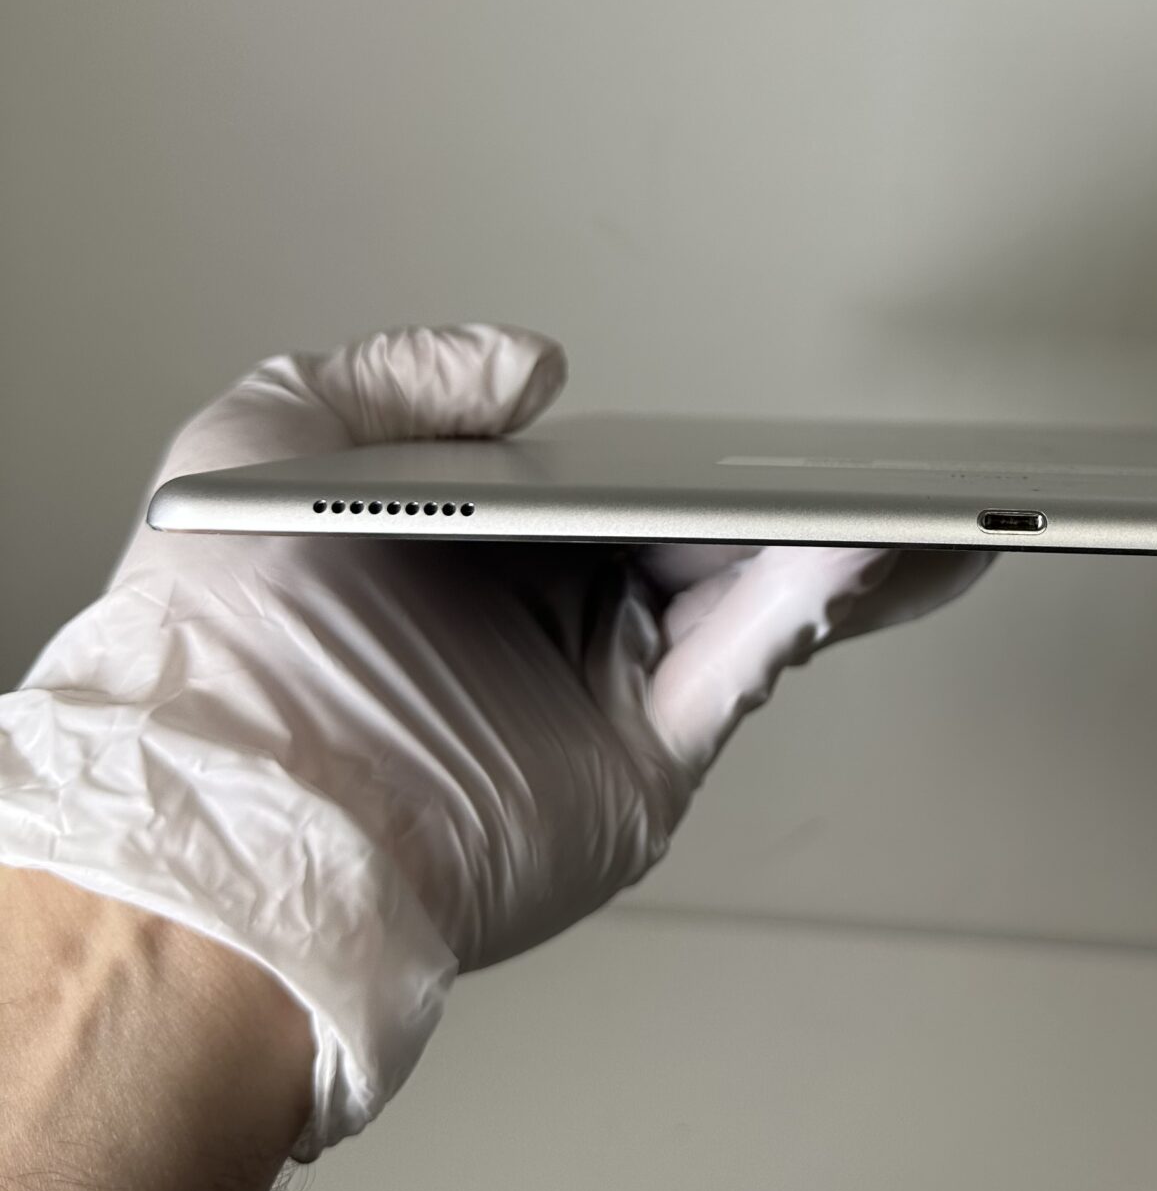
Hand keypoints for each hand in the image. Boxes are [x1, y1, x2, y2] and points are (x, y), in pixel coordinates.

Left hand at [0, 325, 988, 1149]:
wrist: (222, 819)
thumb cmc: (210, 646)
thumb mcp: (265, 438)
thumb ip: (403, 376)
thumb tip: (536, 372)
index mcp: (461, 556)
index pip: (599, 491)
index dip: (678, 453)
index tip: (750, 419)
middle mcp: (536, 628)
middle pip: (692, 546)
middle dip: (782, 498)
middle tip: (860, 454)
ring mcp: (592, 699)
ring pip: (740, 604)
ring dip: (829, 548)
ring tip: (912, 490)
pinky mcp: (636, 767)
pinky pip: (741, 668)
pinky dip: (810, 608)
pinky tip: (859, 543)